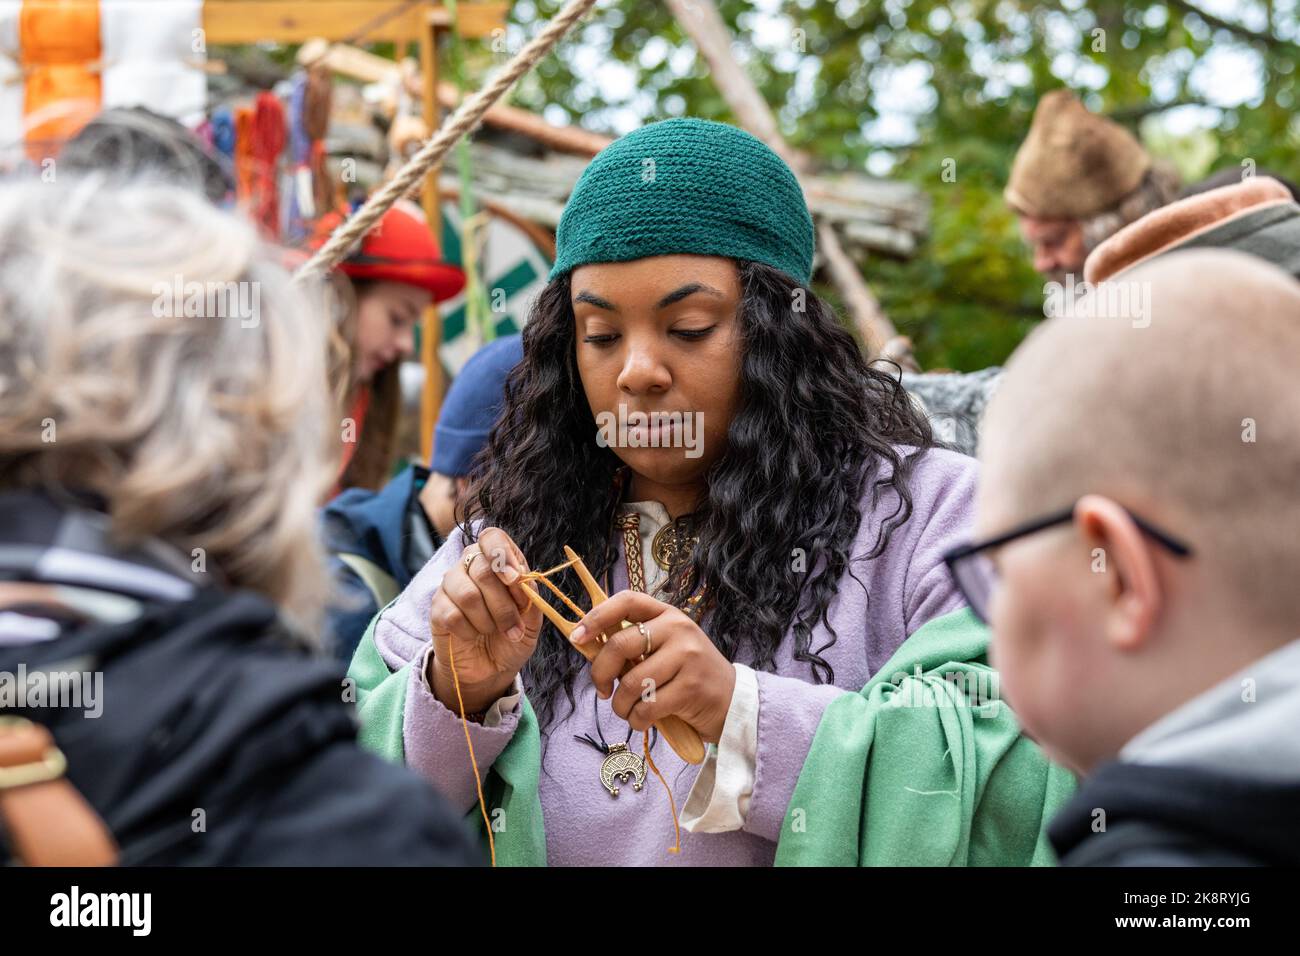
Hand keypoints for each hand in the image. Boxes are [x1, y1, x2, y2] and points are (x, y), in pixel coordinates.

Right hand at [427, 527, 541, 712]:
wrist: (491, 668)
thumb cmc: (513, 635)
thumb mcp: (532, 619)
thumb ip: (530, 597)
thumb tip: (523, 579)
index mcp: (498, 560)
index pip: (492, 537)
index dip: (502, 553)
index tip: (514, 579)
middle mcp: (471, 566)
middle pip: (482, 568)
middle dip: (503, 604)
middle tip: (514, 627)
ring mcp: (451, 585)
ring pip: (467, 593)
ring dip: (488, 620)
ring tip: (494, 632)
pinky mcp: (437, 608)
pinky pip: (452, 615)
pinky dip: (469, 631)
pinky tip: (473, 636)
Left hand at [572, 591, 735, 743]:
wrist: (734, 701)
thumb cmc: (690, 676)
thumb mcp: (667, 649)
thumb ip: (636, 645)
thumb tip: (589, 647)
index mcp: (668, 614)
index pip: (627, 601)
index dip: (597, 616)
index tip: (578, 637)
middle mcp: (678, 629)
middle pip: (620, 645)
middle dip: (600, 673)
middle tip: (602, 690)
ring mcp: (687, 657)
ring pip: (631, 682)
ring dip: (621, 705)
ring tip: (629, 711)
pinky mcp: (691, 687)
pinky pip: (647, 707)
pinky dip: (637, 720)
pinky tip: (643, 721)